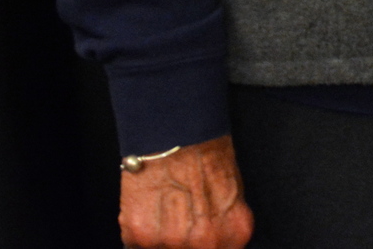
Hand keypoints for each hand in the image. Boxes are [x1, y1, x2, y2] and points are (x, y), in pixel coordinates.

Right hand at [120, 137, 252, 247]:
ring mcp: (171, 241)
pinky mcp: (139, 235)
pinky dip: (142, 233)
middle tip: (181, 220)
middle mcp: (204, 242)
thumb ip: (225, 227)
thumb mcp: (233, 195)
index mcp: (234, 232)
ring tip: (167, 211)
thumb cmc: (209, 158)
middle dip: (184, 242)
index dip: (207, 245)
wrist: (177, 135)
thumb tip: (216, 243)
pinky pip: (138, 246)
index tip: (198, 239)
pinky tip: (151, 208)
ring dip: (162, 238)